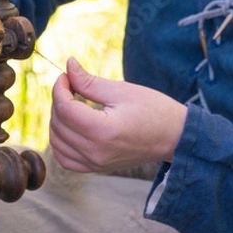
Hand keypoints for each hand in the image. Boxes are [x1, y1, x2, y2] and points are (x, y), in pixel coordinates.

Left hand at [50, 57, 186, 172]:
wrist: (175, 137)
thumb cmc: (154, 110)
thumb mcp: (121, 90)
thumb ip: (88, 81)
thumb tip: (68, 65)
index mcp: (104, 131)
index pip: (65, 109)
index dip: (59, 88)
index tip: (65, 76)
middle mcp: (96, 152)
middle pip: (58, 124)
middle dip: (58, 101)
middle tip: (71, 86)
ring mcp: (95, 163)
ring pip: (56, 141)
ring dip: (57, 120)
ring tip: (71, 104)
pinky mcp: (96, 168)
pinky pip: (65, 158)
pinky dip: (60, 142)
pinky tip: (68, 126)